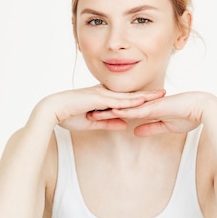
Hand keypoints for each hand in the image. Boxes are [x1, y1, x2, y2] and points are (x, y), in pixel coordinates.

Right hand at [41, 85, 165, 131]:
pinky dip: (130, 102)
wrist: (53, 109)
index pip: (125, 98)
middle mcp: (104, 92)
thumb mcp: (92, 122)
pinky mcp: (98, 98)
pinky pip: (117, 101)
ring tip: (160, 96)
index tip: (153, 99)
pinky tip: (142, 102)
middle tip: (164, 93)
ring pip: (127, 96)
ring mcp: (101, 94)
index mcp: (102, 97)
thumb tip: (124, 124)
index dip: (139, 98)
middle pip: (130, 94)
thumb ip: (108, 122)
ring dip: (144, 96)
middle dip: (148, 94)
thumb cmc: (68, 115)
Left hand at [88, 91, 216, 135]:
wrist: (204, 108)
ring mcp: (150, 104)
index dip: (109, 113)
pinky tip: (113, 112)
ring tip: (92, 113)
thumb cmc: (189, 116)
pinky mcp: (156, 106)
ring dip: (109, 110)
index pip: (124, 111)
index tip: (95, 116)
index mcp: (147, 109)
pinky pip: (137, 109)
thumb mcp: (164, 126)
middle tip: (85, 112)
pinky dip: (125, 110)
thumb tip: (135, 131)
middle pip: (120, 106)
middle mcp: (146, 104)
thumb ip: (150, 128)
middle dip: (103, 110)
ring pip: (125, 107)